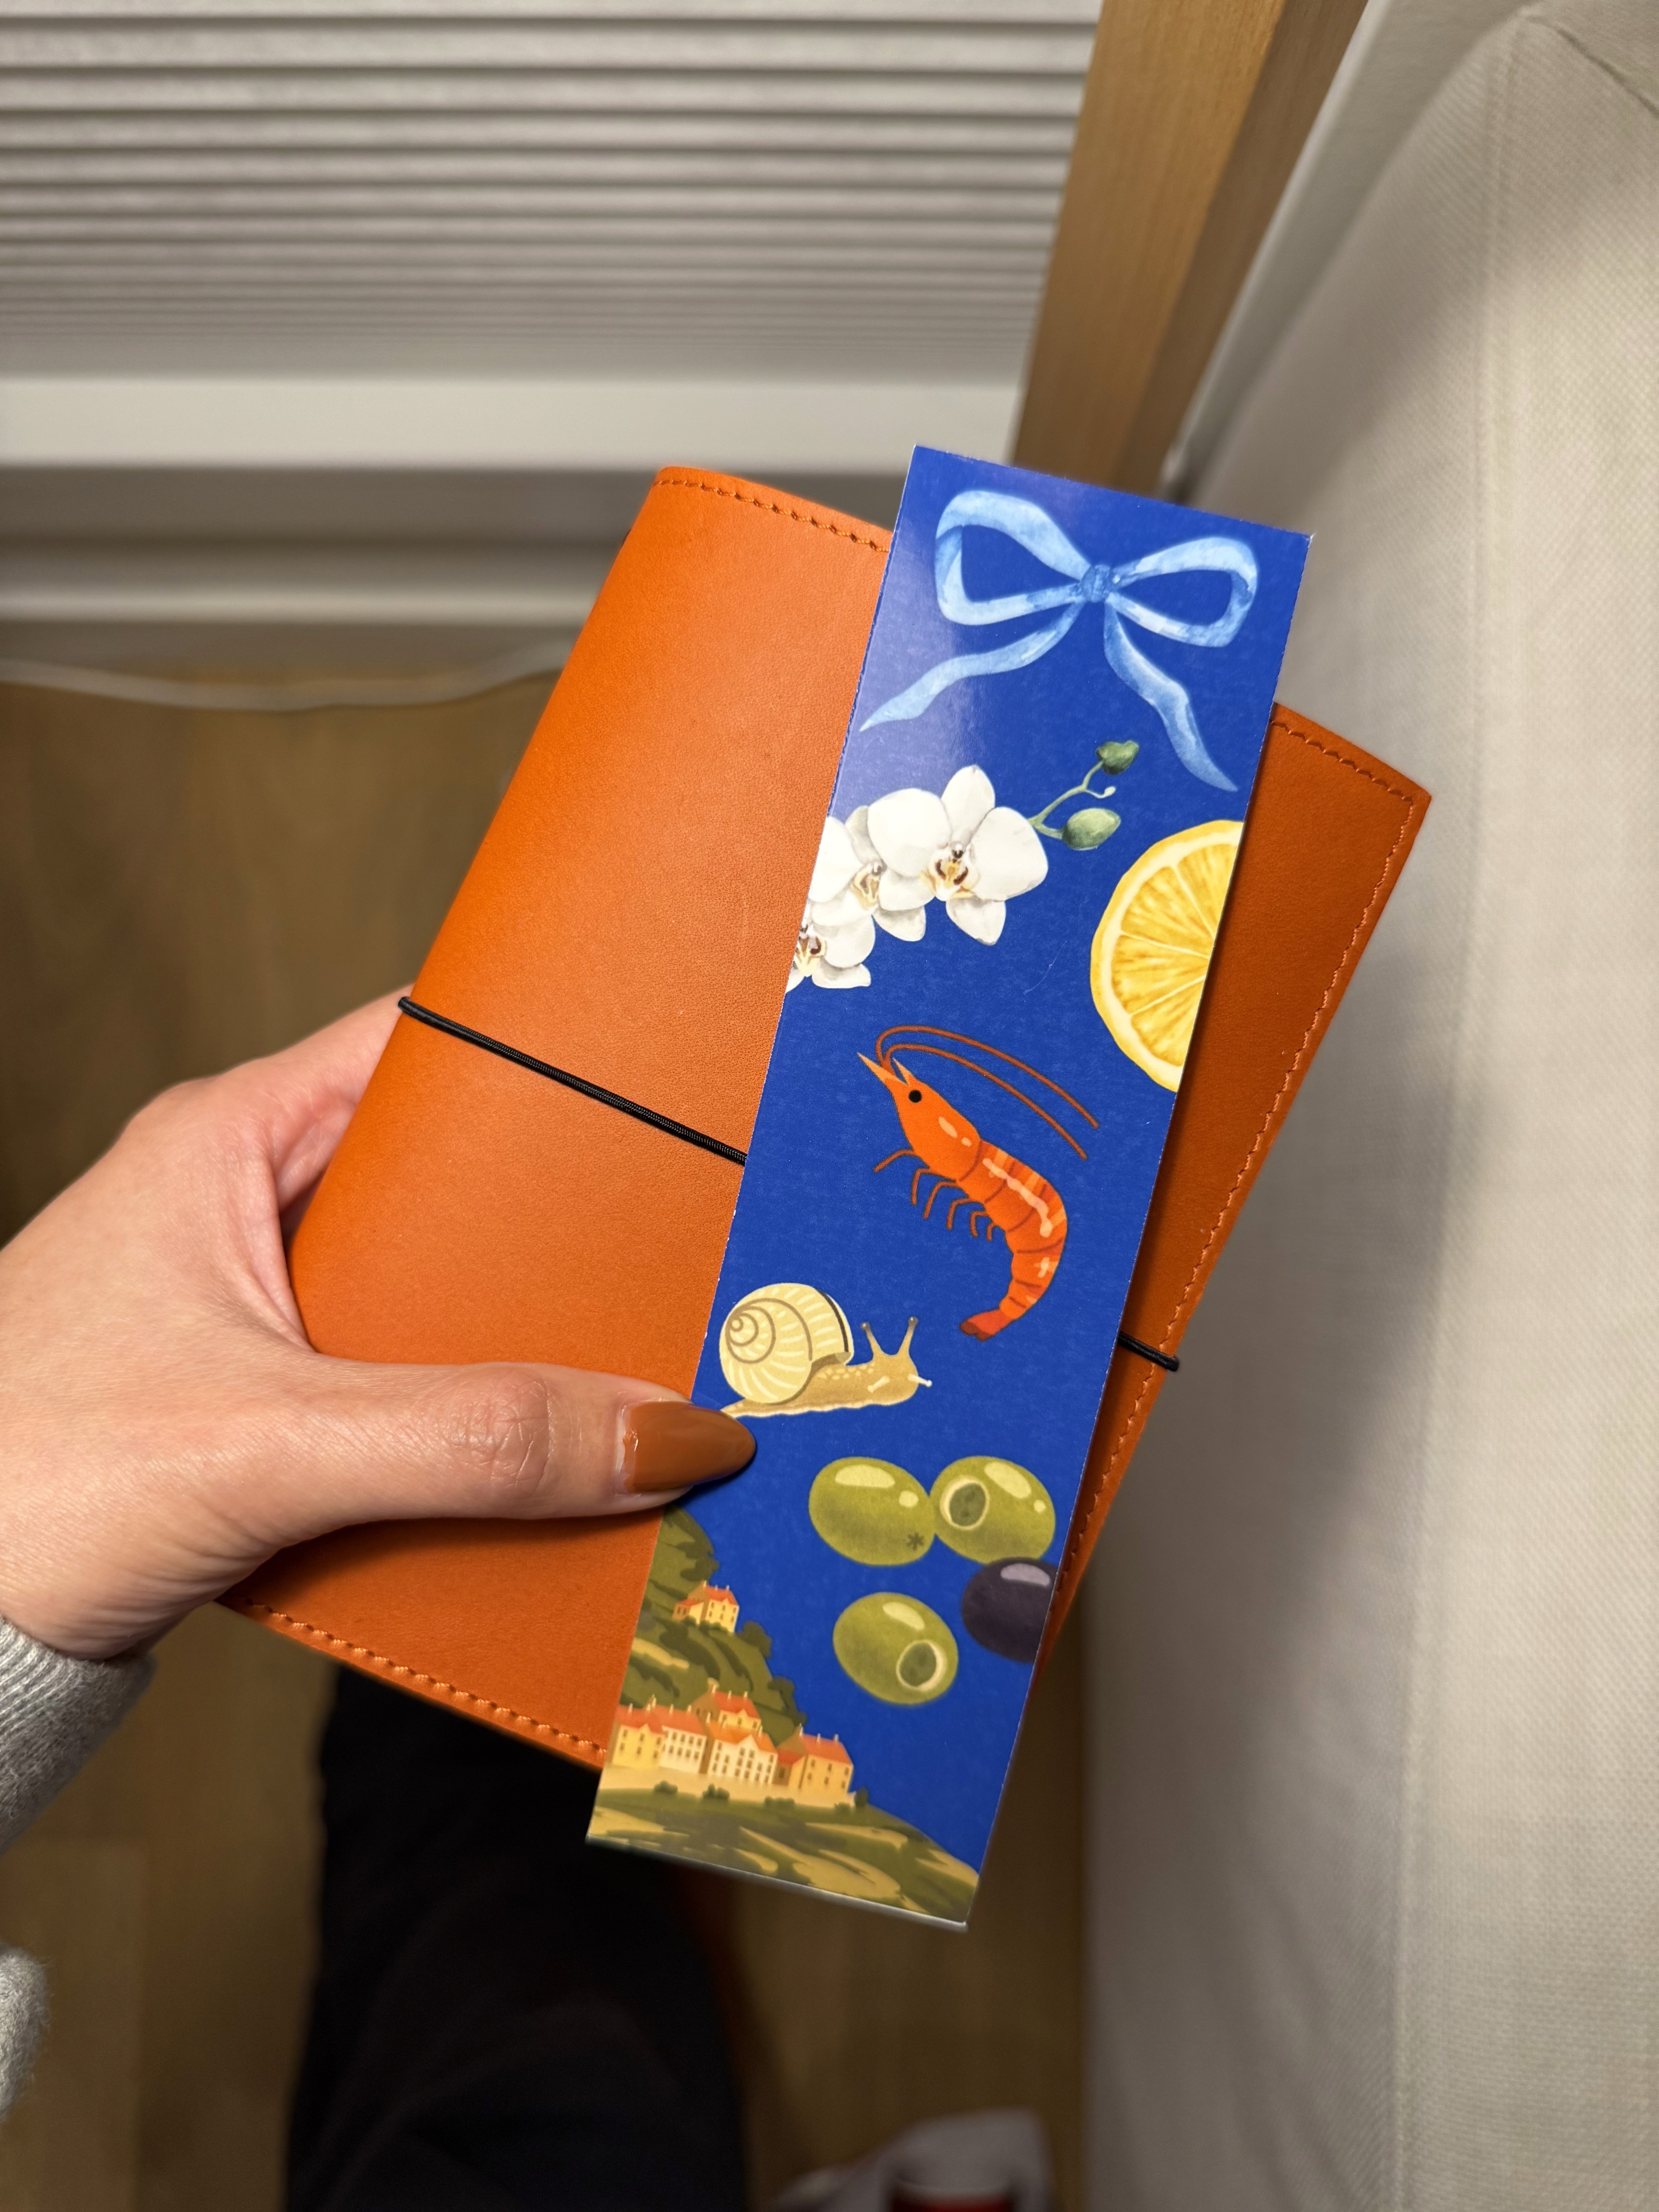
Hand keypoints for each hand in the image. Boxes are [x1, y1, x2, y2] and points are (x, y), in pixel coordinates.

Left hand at [0, 993, 752, 1659]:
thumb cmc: (26, 1486)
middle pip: (447, 1184)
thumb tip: (668, 1435)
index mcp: (227, 1138)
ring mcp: (245, 1307)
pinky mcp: (251, 1400)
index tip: (665, 1092)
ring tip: (638, 1365)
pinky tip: (541, 1460)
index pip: (423, 1044)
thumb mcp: (274, 1445)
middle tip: (684, 1258)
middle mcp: (241, 1204)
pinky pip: (400, 1386)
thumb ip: (473, 1439)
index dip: (546, 1057)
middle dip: (559, 1233)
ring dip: (519, 1345)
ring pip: (431, 1297)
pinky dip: (467, 1421)